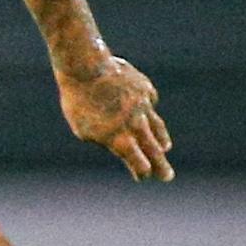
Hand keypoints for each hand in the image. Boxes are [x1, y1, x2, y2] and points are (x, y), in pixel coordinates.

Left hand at [56, 52, 174, 180]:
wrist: (86, 68)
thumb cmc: (78, 101)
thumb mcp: (83, 129)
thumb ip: (103, 140)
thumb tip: (117, 142)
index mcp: (119, 138)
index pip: (138, 162)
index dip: (141, 171)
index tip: (142, 175)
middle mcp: (136, 124)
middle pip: (153, 150)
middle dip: (161, 165)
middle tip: (167, 177)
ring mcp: (143, 105)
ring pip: (156, 126)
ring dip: (161, 139)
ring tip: (165, 147)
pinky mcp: (145, 88)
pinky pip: (149, 101)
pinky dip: (147, 108)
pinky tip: (144, 109)